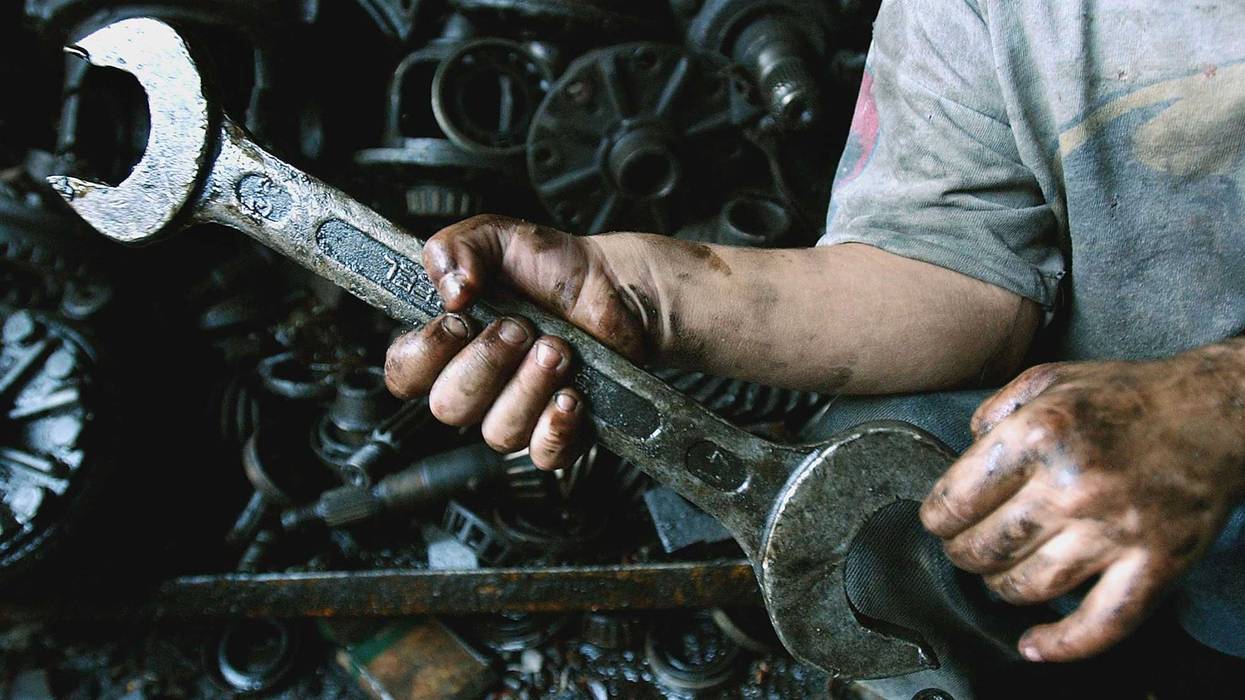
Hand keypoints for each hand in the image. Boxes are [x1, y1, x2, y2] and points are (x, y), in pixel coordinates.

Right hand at [383, 215, 652, 469]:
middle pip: (449, 407)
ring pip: (498, 432)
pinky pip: (542, 454)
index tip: (457, 322)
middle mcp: (477, 385)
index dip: (424, 355)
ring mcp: (516, 413)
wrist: (616, 287)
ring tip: (558, 348)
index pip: (405, 373)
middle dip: (487, 363)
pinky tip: (571, 396)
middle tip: (520, 327)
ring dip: (529, 385)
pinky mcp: (558, 433)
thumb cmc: (553, 268)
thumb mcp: (496, 236)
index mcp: (448, 344)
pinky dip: (555, 428)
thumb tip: (451, 289)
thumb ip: (455, 248)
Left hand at [920, 346, 1244, 661]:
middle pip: (985, 547)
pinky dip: (1062, 644)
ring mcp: (1116, 530)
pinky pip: (1100, 623)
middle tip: (965, 546)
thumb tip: (963, 457)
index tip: (939, 521)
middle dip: (962, 552)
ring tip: (998, 573)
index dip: (937, 517)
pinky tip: (1034, 643)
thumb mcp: (1048, 380)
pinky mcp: (1155, 564)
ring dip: (999, 587)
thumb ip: (994, 412)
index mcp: (1039, 434)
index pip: (957, 499)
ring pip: (1027, 586)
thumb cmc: (1128, 398)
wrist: (1215, 415)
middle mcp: (1073, 484)